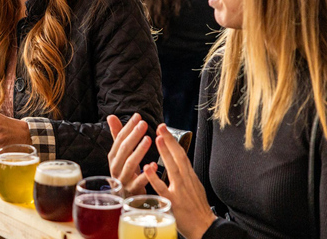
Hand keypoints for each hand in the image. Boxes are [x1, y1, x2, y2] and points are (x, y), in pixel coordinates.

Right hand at [106, 113, 152, 195]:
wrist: (127, 198)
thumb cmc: (126, 172)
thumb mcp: (121, 154)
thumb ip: (118, 136)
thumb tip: (111, 116)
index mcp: (113, 157)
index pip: (119, 139)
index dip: (128, 127)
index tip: (138, 116)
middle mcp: (115, 167)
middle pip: (124, 149)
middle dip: (133, 136)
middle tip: (143, 124)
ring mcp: (123, 179)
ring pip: (130, 164)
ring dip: (139, 151)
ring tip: (148, 139)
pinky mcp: (132, 190)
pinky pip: (139, 182)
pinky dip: (146, 173)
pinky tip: (154, 164)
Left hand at [143, 124, 215, 238]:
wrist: (206, 228)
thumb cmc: (197, 209)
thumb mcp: (194, 187)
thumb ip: (185, 174)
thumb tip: (178, 161)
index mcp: (190, 176)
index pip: (181, 154)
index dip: (173, 141)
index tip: (164, 128)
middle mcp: (186, 181)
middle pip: (179, 157)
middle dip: (170, 140)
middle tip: (160, 126)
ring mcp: (180, 191)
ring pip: (173, 168)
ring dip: (165, 153)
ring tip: (157, 139)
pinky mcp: (174, 202)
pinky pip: (163, 188)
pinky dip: (155, 178)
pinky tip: (147, 168)